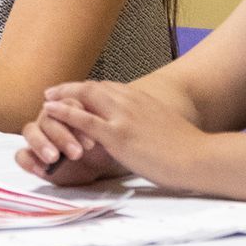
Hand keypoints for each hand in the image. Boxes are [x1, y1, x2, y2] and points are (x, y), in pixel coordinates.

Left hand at [28, 79, 205, 188]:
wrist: (198, 158)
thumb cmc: (187, 150)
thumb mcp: (164, 128)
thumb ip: (148, 124)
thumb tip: (143, 130)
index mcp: (142, 100)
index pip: (108, 87)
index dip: (88, 89)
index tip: (76, 91)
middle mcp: (131, 102)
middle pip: (92, 88)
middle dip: (70, 88)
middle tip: (52, 92)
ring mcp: (123, 117)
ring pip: (84, 98)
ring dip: (62, 97)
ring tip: (46, 100)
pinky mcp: (118, 135)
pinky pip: (83, 119)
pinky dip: (64, 112)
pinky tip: (50, 111)